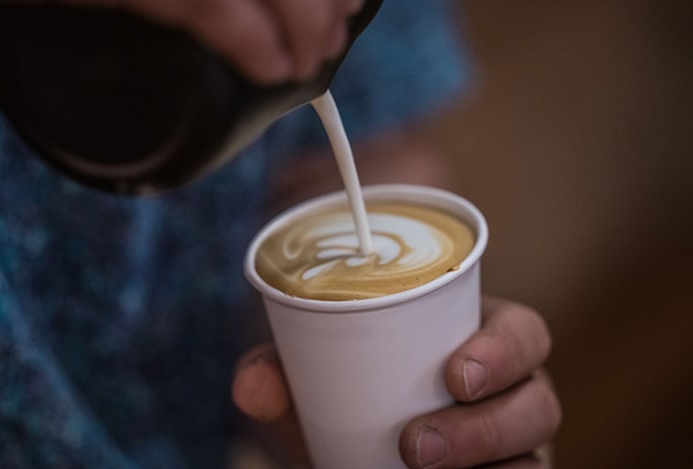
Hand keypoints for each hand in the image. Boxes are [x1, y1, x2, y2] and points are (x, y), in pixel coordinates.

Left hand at [232, 296, 561, 467]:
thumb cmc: (351, 393)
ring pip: (536, 455)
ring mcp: (517, 441)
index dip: (505, 350)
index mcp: (482, 337)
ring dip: (489, 465)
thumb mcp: (318, 378)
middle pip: (538, 401)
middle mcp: (514, 388)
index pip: (523, 331)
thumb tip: (250, 387)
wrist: (355, 447)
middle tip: (416, 446)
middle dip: (487, 427)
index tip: (454, 374)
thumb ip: (280, 371)